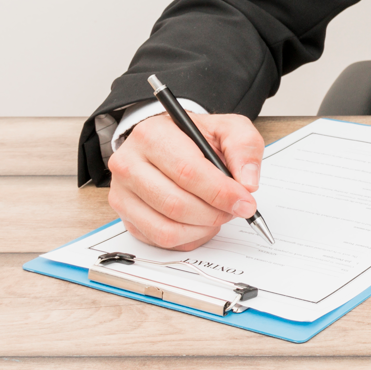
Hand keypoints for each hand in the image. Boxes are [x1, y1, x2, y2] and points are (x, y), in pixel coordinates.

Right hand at [106, 112, 264, 250]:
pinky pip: (160, 240)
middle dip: (214, 213)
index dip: (220, 192)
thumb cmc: (196, 137)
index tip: (245, 201)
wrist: (169, 142)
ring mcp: (123, 194)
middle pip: (175, 204)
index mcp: (152, 135)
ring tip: (219, 214)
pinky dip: (189, 237)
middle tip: (235, 209)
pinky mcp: (126, 217)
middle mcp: (129, 164)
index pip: (187, 172)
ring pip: (166, 229)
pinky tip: (201, 222)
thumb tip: (247, 182)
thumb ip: (244, 147)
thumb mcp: (227, 128)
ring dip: (202, 228)